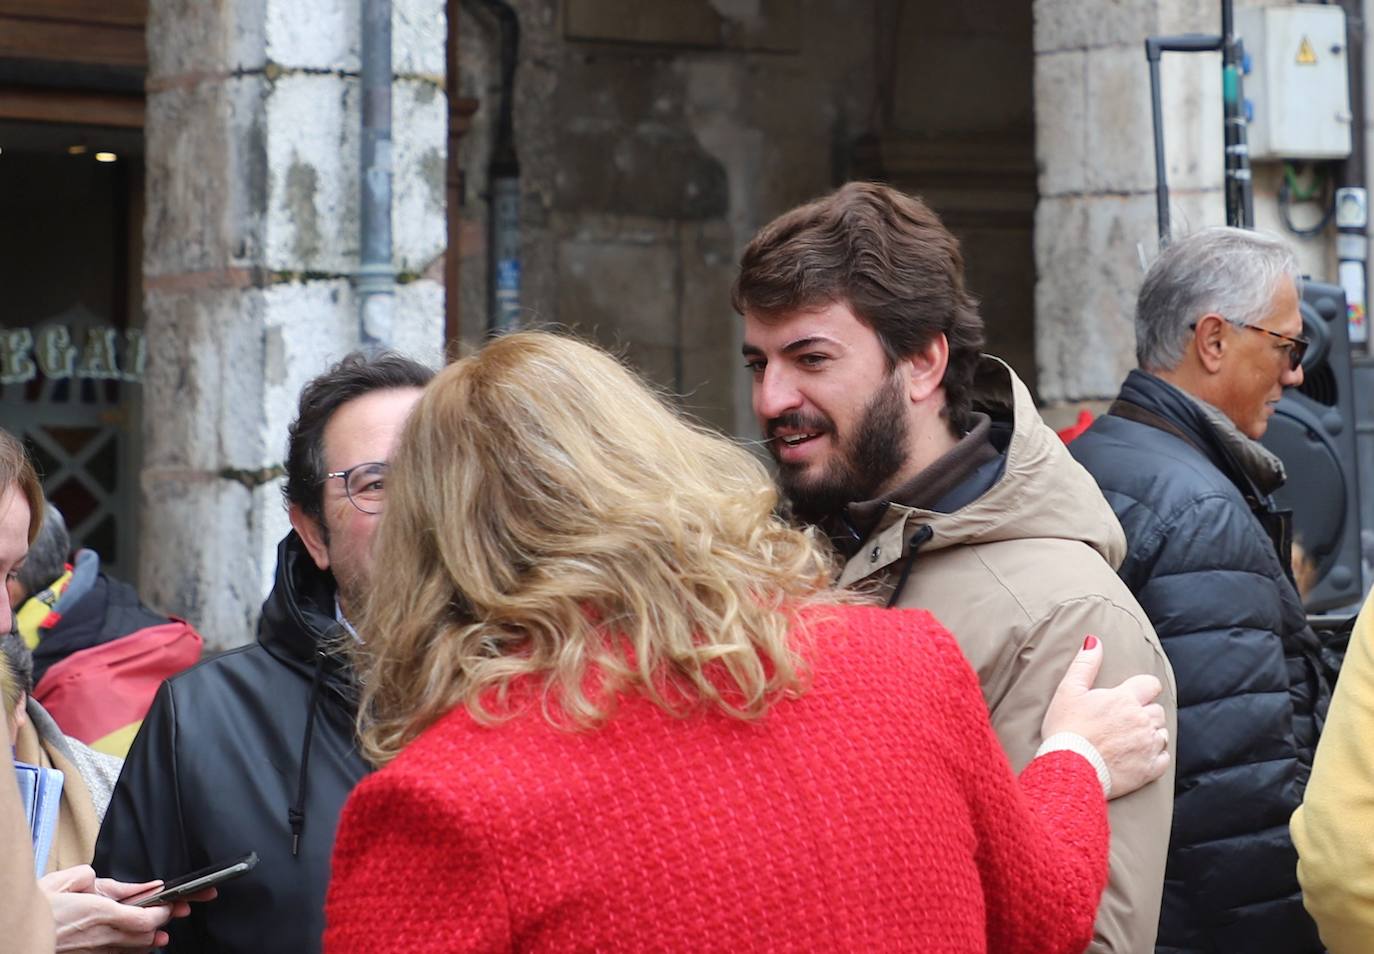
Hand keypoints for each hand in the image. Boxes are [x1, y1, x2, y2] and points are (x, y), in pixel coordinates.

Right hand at [39, 864, 184, 952]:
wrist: (12, 932)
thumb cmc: (36, 907)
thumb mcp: (65, 880)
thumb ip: (88, 877)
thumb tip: (100, 878)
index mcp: (98, 912)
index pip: (145, 919)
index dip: (163, 912)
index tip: (169, 903)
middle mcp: (100, 936)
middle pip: (145, 937)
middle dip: (162, 924)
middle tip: (171, 912)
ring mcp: (93, 951)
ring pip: (133, 950)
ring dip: (148, 940)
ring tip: (159, 931)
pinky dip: (129, 949)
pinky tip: (134, 943)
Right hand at [1042, 636, 1170, 798]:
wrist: (1068, 769)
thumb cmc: (1065, 729)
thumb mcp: (1068, 690)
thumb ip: (1085, 664)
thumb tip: (1094, 641)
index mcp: (1125, 699)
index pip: (1151, 684)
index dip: (1144, 688)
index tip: (1133, 695)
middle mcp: (1142, 720)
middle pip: (1157, 710)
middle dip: (1145, 713)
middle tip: (1124, 721)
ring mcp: (1148, 746)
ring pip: (1162, 734)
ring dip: (1150, 734)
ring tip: (1129, 739)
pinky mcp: (1149, 770)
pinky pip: (1163, 759)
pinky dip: (1155, 757)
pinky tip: (1137, 757)